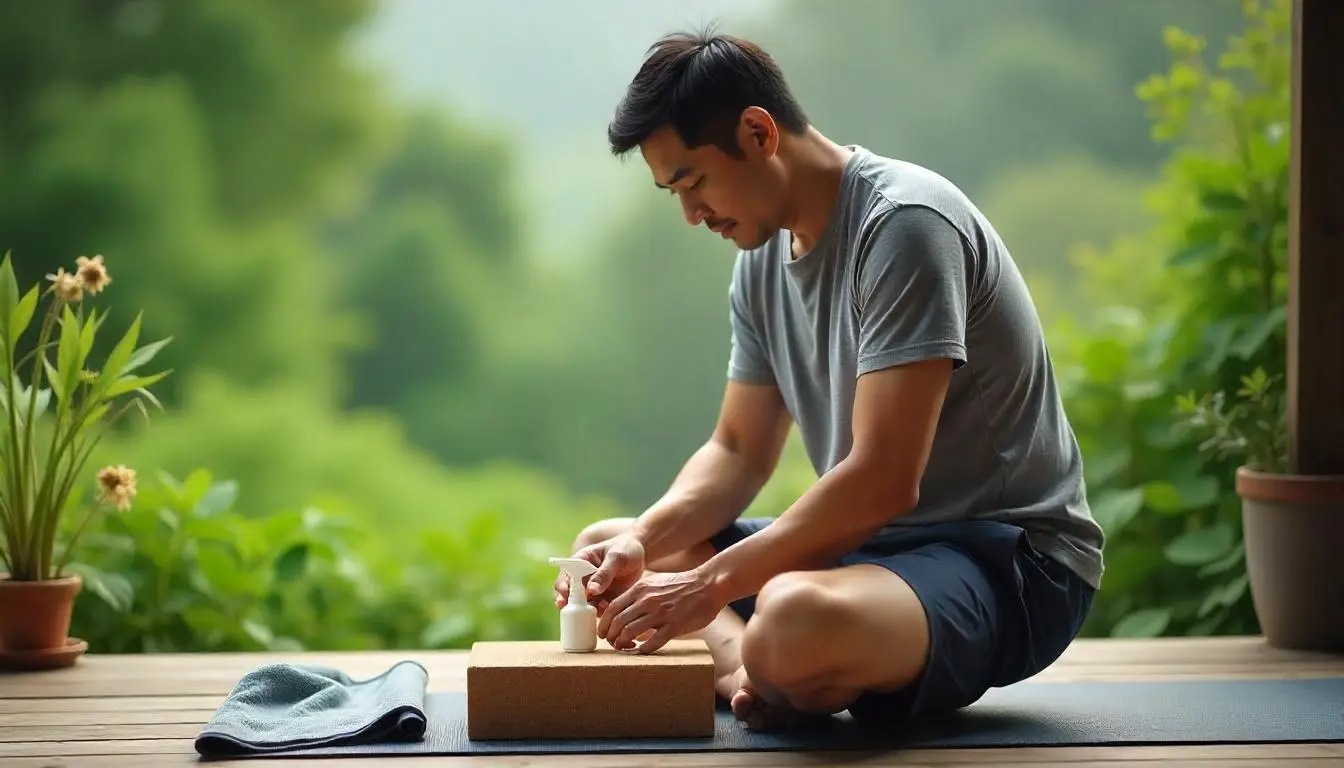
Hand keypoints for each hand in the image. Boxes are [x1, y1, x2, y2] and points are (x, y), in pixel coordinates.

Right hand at [554, 533, 645, 614]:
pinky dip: (599, 611)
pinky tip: (607, 608)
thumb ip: (604, 573)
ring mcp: (592, 590)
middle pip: (570, 593)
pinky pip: (597, 609)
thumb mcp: (616, 557)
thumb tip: (590, 590)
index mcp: (580, 561)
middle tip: (576, 609)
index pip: (566, 575)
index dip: (563, 585)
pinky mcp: (603, 598)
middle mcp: (583, 577)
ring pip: (583, 604)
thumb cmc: (625, 548)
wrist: (641, 554)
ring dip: (587, 609)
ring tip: (600, 606)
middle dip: (570, 603)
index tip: (565, 593)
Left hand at [599, 568, 724, 653]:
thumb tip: (623, 608)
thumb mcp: (654, 583)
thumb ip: (638, 594)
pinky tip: (640, 652)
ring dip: (623, 644)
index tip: (603, 633)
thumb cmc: (682, 584)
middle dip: (611, 636)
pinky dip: (642, 650)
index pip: (612, 608)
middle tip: (612, 643)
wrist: (708, 584)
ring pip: (630, 632)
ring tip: (624, 648)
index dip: (604, 623)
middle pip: (618, 622)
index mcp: (641, 589)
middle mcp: (647, 600)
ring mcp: (660, 613)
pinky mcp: (674, 626)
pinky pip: (652, 643)